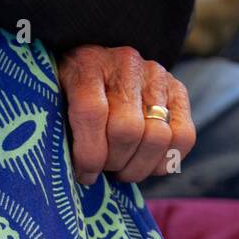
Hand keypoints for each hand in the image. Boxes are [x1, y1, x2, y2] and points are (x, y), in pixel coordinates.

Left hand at [57, 45, 195, 184]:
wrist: (99, 64)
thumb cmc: (70, 95)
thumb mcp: (54, 103)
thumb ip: (61, 128)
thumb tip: (78, 172)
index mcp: (87, 65)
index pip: (92, 113)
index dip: (89, 154)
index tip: (84, 174)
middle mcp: (125, 65)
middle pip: (127, 130)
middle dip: (113, 162)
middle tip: (105, 170)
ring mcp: (156, 76)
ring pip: (157, 137)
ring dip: (137, 167)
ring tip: (122, 169)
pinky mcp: (177, 90)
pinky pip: (184, 136)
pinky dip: (165, 161)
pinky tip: (146, 165)